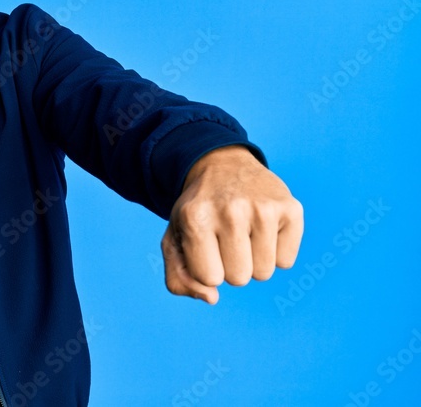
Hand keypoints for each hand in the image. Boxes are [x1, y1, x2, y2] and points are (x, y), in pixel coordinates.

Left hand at [161, 145, 302, 303]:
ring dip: (253, 260)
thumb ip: (178, 279)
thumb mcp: (174, 240)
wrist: (222, 166)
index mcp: (195, 218)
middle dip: (231, 265)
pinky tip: (263, 226)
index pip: (209, 278)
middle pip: (239, 278)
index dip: (207, 267)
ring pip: (264, 273)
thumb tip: (211, 299)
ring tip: (244, 230)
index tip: (204, 244)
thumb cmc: (198, 212)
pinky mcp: (291, 208)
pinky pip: (286, 261)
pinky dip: (275, 251)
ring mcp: (263, 207)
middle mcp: (230, 210)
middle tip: (225, 236)